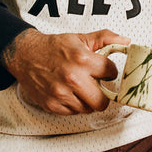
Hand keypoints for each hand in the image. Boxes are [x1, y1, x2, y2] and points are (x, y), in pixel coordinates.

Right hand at [2, 28, 129, 114]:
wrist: (25, 55)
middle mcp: (72, 78)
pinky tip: (69, 93)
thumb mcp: (80, 38)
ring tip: (80, 88)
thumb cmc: (53, 47)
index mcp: (81, 59)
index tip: (105, 71)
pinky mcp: (52, 105)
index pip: (111, 72)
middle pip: (102, 101)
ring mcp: (61, 94)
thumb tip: (125, 41)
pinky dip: (74, 105)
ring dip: (87, 100)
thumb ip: (105, 38)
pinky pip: (73, 112)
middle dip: (102, 94)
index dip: (110, 71)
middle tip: (96, 86)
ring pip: (88, 109)